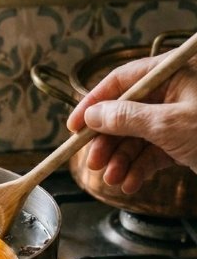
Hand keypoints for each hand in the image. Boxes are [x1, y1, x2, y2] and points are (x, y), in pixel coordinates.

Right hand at [66, 52, 196, 192]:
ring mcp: (179, 120)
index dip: (94, 103)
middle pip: (126, 112)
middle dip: (107, 140)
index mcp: (174, 75)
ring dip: (120, 159)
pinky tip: (129, 183)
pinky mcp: (184, 144)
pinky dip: (139, 169)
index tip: (73, 126)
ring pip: (137, 137)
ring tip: (112, 179)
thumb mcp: (169, 125)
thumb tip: (93, 114)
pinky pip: (152, 153)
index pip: (123, 80)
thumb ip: (127, 117)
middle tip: (92, 162)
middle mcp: (175, 94)